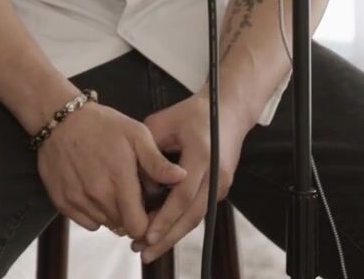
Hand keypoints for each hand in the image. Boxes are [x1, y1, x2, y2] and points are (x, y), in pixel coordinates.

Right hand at [36, 100, 186, 242]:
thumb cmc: (101, 124)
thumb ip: (157, 161)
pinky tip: (95, 192)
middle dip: (131, 216)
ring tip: (111, 189)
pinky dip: (94, 213)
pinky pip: (86, 222)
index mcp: (120, 180)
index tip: (147, 210)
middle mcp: (97, 195)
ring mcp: (78, 199)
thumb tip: (182, 178)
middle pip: (122, 227)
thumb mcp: (136, 134)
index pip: (138, 226)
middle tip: (130, 195)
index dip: (147, 223)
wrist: (59, 118)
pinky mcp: (62, 201)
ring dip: (112, 214)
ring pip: (105, 224)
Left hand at [135, 92, 254, 262]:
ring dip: (173, 235)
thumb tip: (134, 178)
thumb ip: (148, 150)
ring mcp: (221, 184)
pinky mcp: (219, 189)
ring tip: (149, 249)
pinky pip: (199, 211)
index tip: (146, 233)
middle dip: (168, 237)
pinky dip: (180, 223)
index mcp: (202, 156)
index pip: (183, 195)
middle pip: (193, 215)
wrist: (229, 112)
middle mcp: (216, 175)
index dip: (164, 217)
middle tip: (144, 251)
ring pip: (197, 218)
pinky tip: (162, 233)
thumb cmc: (192, 114)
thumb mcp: (164, 122)